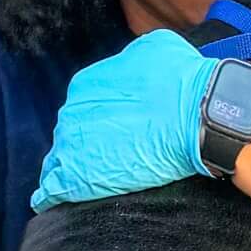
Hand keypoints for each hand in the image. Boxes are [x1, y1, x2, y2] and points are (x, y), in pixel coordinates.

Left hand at [29, 31, 211, 210]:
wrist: (198, 114)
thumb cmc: (183, 82)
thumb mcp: (155, 49)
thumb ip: (131, 61)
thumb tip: (134, 67)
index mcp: (86, 84)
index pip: (83, 108)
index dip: (99, 121)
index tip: (116, 131)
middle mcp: (72, 112)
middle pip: (72, 134)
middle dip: (87, 144)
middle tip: (112, 156)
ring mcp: (71, 145)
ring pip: (61, 160)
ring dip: (74, 168)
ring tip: (92, 182)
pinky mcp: (75, 177)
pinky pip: (52, 189)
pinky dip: (55, 195)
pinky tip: (59, 201)